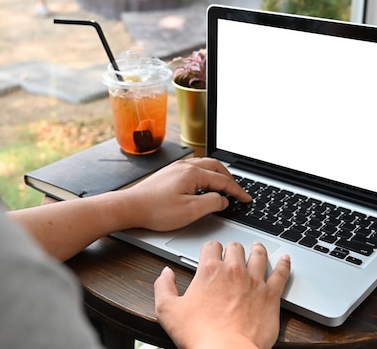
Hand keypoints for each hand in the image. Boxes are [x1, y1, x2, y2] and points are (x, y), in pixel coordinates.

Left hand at [125, 158, 251, 231]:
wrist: (130, 207)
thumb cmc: (156, 210)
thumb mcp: (190, 211)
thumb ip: (212, 203)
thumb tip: (223, 200)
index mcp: (193, 173)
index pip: (223, 180)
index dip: (237, 191)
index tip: (246, 199)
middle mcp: (185, 166)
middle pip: (215, 167)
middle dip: (230, 178)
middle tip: (237, 191)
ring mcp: (176, 168)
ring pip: (204, 165)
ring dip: (217, 174)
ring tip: (224, 186)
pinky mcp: (169, 173)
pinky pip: (194, 168)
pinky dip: (206, 174)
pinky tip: (203, 184)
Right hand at [154, 241, 290, 348]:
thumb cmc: (199, 335)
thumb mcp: (167, 311)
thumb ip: (163, 286)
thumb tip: (166, 273)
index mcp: (209, 271)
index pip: (211, 247)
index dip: (211, 249)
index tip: (212, 254)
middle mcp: (233, 271)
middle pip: (235, 248)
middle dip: (233, 248)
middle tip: (233, 252)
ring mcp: (254, 282)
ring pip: (259, 255)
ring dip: (258, 249)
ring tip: (258, 247)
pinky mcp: (271, 296)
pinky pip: (281, 274)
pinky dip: (285, 265)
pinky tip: (286, 260)